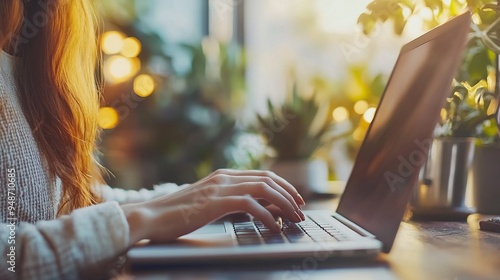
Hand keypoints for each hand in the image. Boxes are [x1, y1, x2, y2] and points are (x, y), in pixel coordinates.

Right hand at [121, 169, 305, 245]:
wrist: (149, 217)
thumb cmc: (175, 215)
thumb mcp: (206, 203)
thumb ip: (227, 201)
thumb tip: (254, 208)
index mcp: (222, 176)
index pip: (261, 175)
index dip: (283, 186)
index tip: (295, 199)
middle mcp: (224, 177)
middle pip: (268, 179)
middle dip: (289, 194)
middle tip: (301, 210)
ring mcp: (220, 187)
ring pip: (264, 190)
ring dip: (284, 204)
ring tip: (295, 219)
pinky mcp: (216, 202)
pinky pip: (252, 205)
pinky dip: (268, 216)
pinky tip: (274, 227)